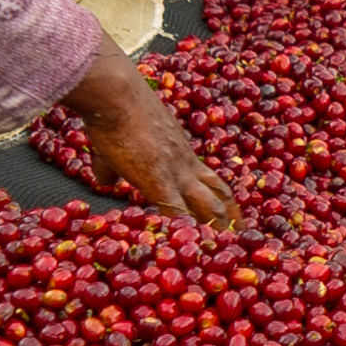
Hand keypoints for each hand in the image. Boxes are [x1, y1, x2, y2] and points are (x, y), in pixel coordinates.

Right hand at [64, 45, 236, 231]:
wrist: (115, 95)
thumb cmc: (114, 114)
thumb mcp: (115, 144)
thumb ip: (111, 167)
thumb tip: (104, 181)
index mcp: (180, 153)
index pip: (208, 180)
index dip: (218, 198)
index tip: (226, 215)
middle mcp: (185, 163)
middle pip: (219, 193)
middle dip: (230, 217)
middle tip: (240, 237)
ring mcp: (176, 172)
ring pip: (209, 205)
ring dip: (219, 229)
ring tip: (228, 249)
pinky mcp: (158, 180)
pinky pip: (177, 212)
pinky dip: (186, 231)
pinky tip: (193, 248)